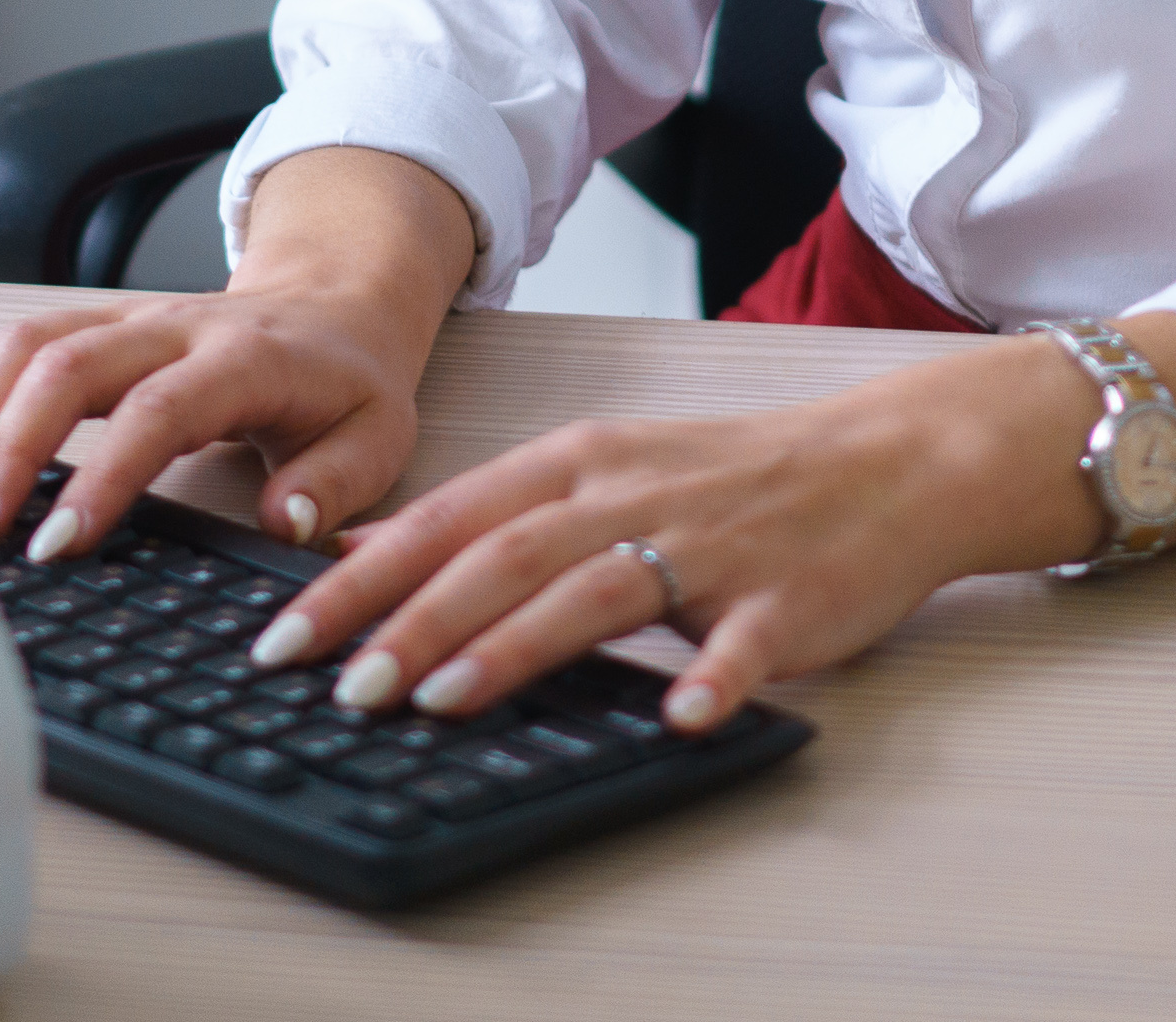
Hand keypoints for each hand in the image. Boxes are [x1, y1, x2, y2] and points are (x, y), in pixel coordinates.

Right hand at [0, 146, 480, 561]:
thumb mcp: (377, 436)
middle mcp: (169, 327)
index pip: (158, 409)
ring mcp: (122, 321)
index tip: (56, 544)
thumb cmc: (345, 383)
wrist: (333, 301)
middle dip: (5, 448)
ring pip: (23, 346)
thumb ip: (335, 480)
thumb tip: (288, 522)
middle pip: (66, 365)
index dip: (101, 473)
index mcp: (242, 356)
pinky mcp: (89, 327)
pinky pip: (7, 349)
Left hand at [238, 341, 1087, 734]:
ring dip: (516, 646)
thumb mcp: (596, 470)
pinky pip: (746, 640)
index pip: (446, 520)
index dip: (359, 578)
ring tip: (445, 698)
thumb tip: (357, 547)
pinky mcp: (787, 597)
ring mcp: (711, 544)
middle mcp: (630, 494)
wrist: (889, 460)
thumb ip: (485, 514)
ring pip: (597, 591)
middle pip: (502, 554)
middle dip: (412, 619)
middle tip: (343, 685)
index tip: (286, 635)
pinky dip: (714, 678)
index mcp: (578, 463)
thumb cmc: (733, 477)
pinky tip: (683, 716)